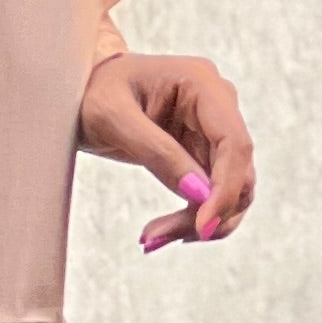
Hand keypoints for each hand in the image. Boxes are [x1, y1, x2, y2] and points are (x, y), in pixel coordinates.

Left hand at [79, 51, 256, 250]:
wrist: (83, 88)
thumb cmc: (93, 91)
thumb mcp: (112, 117)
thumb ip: (156, 151)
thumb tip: (198, 192)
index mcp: (204, 84)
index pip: (234, 143)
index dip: (225, 189)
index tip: (201, 226)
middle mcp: (219, 105)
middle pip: (238, 172)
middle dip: (207, 212)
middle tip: (157, 238)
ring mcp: (214, 130)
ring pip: (231, 190)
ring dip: (200, 222)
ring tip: (152, 238)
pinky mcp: (203, 153)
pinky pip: (212, 194)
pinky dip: (192, 217)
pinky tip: (161, 232)